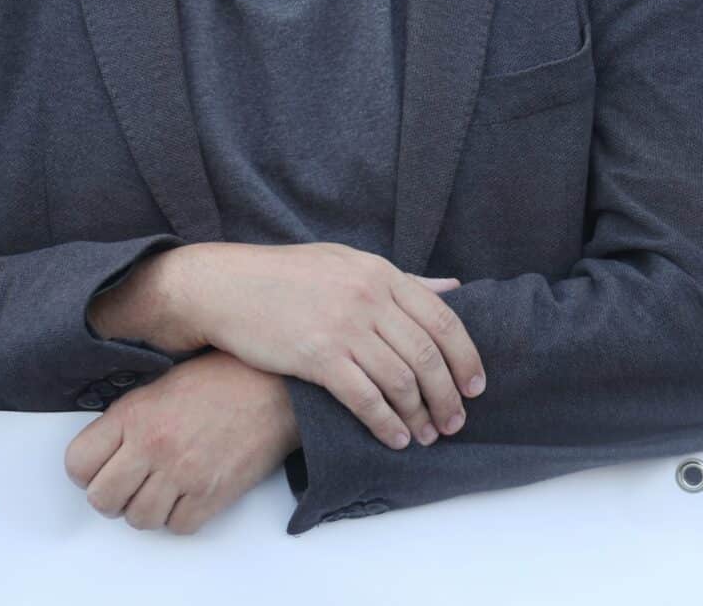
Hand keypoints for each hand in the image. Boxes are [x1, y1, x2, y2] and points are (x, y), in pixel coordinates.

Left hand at [64, 352, 297, 534]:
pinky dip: (181, 517)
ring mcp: (183, 472)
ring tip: (164, 488)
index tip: (100, 469)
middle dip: (112, 497)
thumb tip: (105, 450)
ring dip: (148, 509)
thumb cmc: (224, 379)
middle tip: (130, 485)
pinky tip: (190, 493)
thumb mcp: (163, 384)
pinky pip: (178, 526)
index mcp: (135, 414)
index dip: (86, 471)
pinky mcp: (212, 493)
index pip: (77, 463)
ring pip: (139, 519)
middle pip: (102, 500)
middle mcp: (154, 445)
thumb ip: (129, 417)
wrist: (276, 387)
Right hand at [97, 242, 484, 450]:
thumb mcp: (349, 264)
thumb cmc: (287, 277)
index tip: (476, 385)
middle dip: (448, 394)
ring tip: (428, 435)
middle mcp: (370, 298)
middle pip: (427, 354)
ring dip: (420, 414)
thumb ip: (401, 280)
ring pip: (401, 380)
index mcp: (382, 273)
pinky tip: (396, 438)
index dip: (465, 357)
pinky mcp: (318, 357)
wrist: (226, 286)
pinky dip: (386, 422)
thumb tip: (451, 288)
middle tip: (456, 421)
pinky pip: (365, 397)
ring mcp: (345, 327)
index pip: (443, 319)